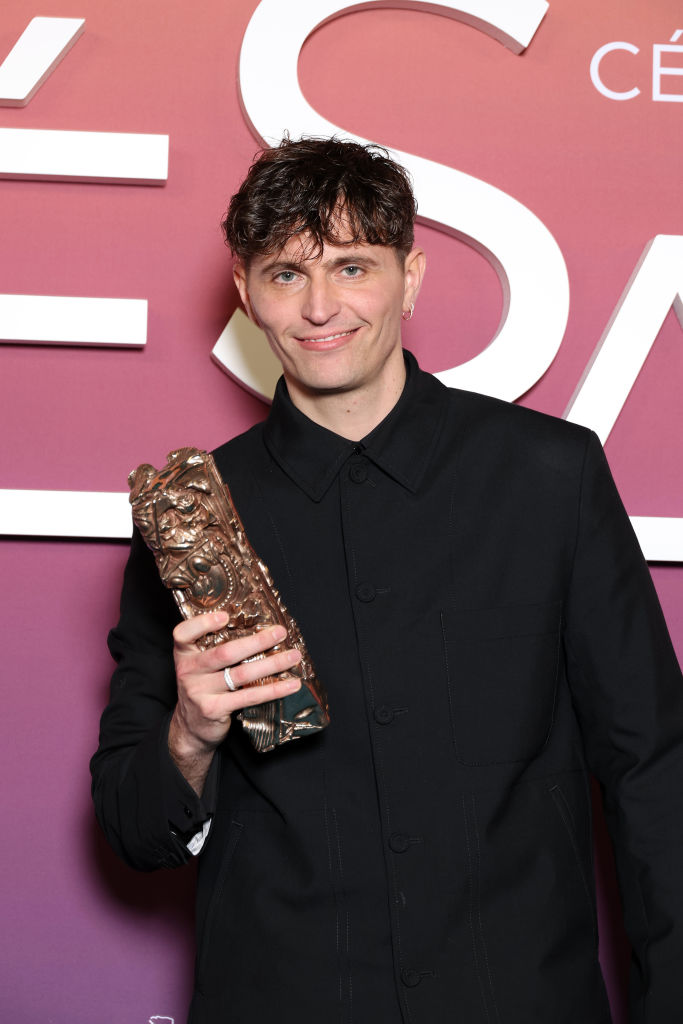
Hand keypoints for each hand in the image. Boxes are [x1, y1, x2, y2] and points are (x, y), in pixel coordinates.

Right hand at [168, 610, 301, 792]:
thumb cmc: (203, 689)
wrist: (191, 729)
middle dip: (257, 641)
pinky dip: (273, 689)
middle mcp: (188, 671)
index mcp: (184, 655)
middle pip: (224, 653)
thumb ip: (215, 649)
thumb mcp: (199, 667)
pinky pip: (249, 696)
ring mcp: (200, 692)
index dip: (203, 623)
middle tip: (280, 632)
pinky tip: (291, 685)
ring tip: (293, 656)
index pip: (183, 634)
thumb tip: (258, 628)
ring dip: (272, 664)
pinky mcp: (214, 709)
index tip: (225, 616)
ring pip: (241, 674)